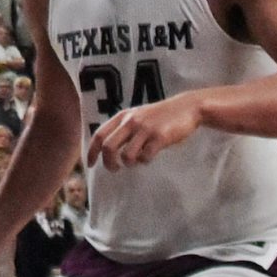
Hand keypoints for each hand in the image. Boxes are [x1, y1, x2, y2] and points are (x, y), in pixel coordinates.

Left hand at [87, 91, 205, 171]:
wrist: (186, 107)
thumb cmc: (160, 115)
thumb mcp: (137, 116)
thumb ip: (123, 128)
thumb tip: (107, 149)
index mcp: (123, 116)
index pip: (99, 135)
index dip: (91, 152)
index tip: (90, 164)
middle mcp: (131, 121)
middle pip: (108, 148)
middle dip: (108, 163)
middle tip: (114, 169)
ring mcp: (145, 129)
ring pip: (127, 156)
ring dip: (129, 163)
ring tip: (135, 161)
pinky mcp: (160, 137)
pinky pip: (146, 157)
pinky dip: (145, 161)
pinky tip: (149, 156)